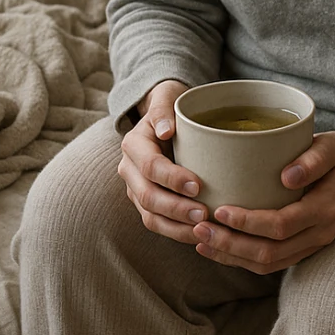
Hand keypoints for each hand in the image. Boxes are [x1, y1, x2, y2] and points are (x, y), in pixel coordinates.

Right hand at [118, 79, 210, 242]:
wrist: (164, 120)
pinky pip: (158, 224)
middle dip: (176, 208)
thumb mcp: (167, 99)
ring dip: (177, 227)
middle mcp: (130, 170)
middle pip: (148, 196)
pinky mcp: (147, 204)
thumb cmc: (172, 108)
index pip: (150, 166)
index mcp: (134, 144)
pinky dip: (178, 233)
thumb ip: (164, 110)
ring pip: (151, 216)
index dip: (172, 179)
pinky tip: (199, 235)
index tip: (198, 185)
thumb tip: (166, 130)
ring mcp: (136, 190)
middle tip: (204, 214)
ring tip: (203, 228)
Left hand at [192, 127, 334, 275]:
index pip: (282, 225)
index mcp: (326, 208)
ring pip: (268, 264)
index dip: (248, 222)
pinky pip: (271, 263)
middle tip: (199, 227)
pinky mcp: (302, 246)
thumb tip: (287, 177)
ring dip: (231, 256)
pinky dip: (241, 259)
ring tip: (200, 240)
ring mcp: (312, 244)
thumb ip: (314, 159)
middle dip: (231, 244)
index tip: (220, 209)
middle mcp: (320, 233)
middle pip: (270, 253)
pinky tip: (216, 247)